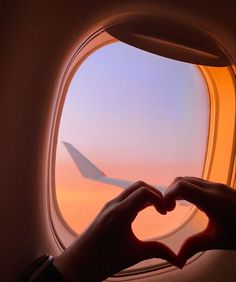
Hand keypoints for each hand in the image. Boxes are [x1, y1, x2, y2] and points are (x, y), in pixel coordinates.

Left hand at [54, 181, 178, 281]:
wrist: (79, 263)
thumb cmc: (104, 260)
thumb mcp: (134, 254)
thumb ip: (158, 251)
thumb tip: (179, 260)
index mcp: (121, 213)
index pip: (144, 192)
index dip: (160, 198)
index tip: (166, 211)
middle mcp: (114, 204)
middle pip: (139, 185)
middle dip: (155, 193)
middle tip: (163, 208)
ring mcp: (109, 205)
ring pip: (131, 190)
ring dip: (146, 195)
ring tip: (156, 209)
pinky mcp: (107, 209)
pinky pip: (125, 197)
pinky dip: (137, 199)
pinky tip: (143, 211)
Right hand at [164, 177, 235, 266]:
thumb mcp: (218, 240)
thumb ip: (196, 245)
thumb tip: (178, 258)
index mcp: (211, 199)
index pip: (181, 186)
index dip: (168, 195)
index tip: (166, 210)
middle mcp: (212, 188)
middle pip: (181, 180)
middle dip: (169, 192)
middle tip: (168, 209)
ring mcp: (216, 185)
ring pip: (188, 179)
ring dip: (177, 190)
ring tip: (174, 205)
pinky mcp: (218, 187)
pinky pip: (196, 182)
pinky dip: (186, 189)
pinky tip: (187, 202)